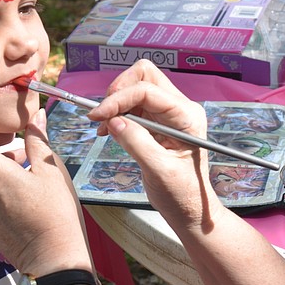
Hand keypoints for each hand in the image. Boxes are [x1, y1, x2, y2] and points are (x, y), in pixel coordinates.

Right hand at [88, 60, 219, 228]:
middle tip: (102, 113)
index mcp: (187, 115)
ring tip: (104, 126)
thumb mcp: (158, 170)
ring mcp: (167, 113)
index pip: (148, 90)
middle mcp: (178, 108)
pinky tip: (109, 130)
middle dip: (119, 90)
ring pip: (135, 87)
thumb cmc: (182, 193)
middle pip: (144, 75)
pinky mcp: (155, 121)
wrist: (188, 208)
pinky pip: (131, 104)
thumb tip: (113, 120)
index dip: (119, 99)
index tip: (96, 115)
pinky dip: (116, 112)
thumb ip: (136, 142)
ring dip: (115, 102)